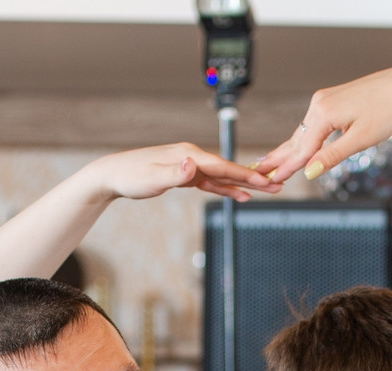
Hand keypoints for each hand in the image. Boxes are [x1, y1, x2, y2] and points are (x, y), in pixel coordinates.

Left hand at [86, 142, 277, 203]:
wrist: (112, 174)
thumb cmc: (130, 176)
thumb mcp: (153, 178)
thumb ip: (175, 173)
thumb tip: (193, 165)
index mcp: (189, 156)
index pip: (224, 166)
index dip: (246, 175)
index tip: (267, 181)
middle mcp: (192, 157)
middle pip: (229, 168)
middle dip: (254, 178)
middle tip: (278, 185)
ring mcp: (188, 164)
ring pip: (222, 174)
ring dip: (243, 183)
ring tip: (265, 190)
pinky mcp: (184, 173)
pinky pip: (210, 181)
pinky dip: (225, 187)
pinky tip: (236, 194)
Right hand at [255, 65, 391, 184]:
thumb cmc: (387, 109)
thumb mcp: (360, 139)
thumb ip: (332, 156)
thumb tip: (310, 171)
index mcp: (324, 112)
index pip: (302, 148)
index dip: (287, 168)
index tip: (272, 181)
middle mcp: (319, 103)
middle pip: (297, 139)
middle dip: (279, 159)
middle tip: (257, 174)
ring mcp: (323, 100)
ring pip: (303, 132)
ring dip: (289, 150)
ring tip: (269, 164)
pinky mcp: (331, 100)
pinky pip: (312, 125)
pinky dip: (303, 139)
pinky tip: (294, 147)